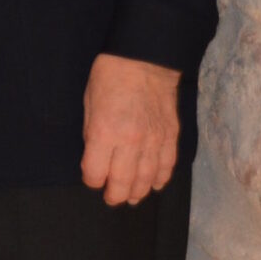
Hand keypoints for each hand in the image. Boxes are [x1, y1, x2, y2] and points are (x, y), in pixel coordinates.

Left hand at [82, 53, 181, 204]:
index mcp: (104, 133)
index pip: (96, 172)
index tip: (92, 179)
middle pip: (123, 183)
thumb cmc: (109, 77)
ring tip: (132, 198)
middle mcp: (130, 142)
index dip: (92, 180)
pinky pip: (167, 166)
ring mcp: (154, 141)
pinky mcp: (171, 137)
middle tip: (112, 199)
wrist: (145, 60)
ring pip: (147, 179)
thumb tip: (94, 156)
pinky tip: (154, 185)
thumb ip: (91, 133)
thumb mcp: (88, 103)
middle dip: (115, 195)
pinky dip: (160, 179)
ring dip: (138, 192)